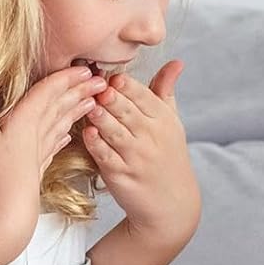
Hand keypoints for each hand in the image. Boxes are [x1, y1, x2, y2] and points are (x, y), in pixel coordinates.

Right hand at [0, 66, 105, 252]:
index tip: (85, 69)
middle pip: (61, 106)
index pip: (49, 93)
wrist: (6, 214)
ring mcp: (39, 152)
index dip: (66, 79)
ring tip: (93, 102)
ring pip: (62, 125)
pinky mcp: (37, 169)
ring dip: (77, 111)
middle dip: (80, 91)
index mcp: (25, 121)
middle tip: (101, 80)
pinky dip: (63, 135)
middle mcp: (37, 134)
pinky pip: (54, 145)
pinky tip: (68, 134)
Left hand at [80, 61, 199, 249]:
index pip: (144, 96)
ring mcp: (137, 158)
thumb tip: (176, 61)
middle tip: (94, 85)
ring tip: (88, 105)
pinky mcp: (122, 175)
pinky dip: (96, 143)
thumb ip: (166, 91)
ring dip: (101, 117)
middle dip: (111, 97)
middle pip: (128, 111)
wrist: (171, 203)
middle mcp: (153, 138)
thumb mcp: (172, 123)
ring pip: (115, 132)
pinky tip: (88, 133)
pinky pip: (106, 156)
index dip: (125, 85)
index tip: (111, 75)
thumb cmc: (168, 156)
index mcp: (164, 120)